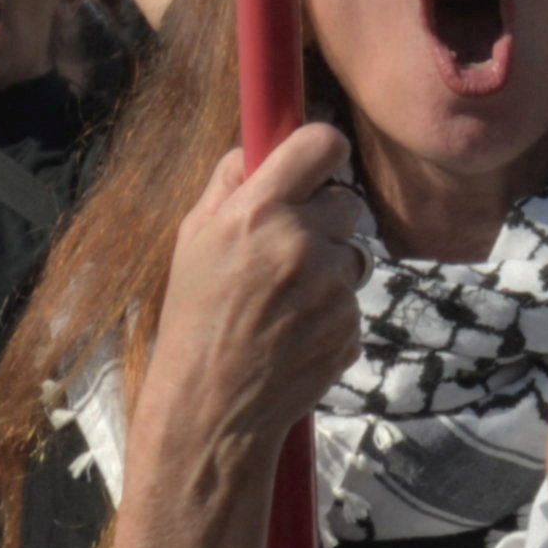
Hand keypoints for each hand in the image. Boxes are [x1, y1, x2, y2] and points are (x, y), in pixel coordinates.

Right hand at [138, 125, 370, 481]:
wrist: (212, 404)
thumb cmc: (194, 317)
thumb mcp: (193, 240)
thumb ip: (229, 185)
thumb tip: (257, 145)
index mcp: (258, 213)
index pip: (321, 144)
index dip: (324, 148)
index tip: (318, 162)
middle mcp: (300, 243)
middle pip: (347, 200)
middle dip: (325, 218)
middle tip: (289, 247)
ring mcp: (332, 287)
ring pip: (354, 253)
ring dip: (330, 268)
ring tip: (283, 300)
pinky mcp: (351, 325)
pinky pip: (352, 300)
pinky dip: (332, 312)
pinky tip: (294, 331)